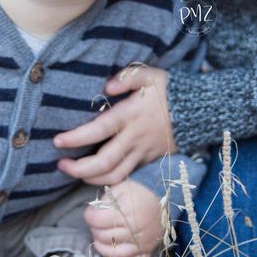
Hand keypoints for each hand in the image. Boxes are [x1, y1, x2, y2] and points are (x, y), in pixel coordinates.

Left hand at [54, 65, 175, 185]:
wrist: (199, 112)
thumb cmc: (169, 91)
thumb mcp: (150, 75)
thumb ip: (128, 77)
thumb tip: (107, 84)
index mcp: (131, 115)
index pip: (99, 130)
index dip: (77, 138)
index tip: (57, 141)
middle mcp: (135, 138)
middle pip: (105, 162)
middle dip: (79, 168)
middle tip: (60, 164)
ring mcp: (143, 153)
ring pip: (115, 176)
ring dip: (91, 179)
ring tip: (74, 172)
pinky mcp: (149, 161)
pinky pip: (127, 177)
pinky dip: (108, 180)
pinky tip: (95, 176)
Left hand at [85, 179, 162, 256]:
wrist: (163, 199)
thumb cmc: (138, 192)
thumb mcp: (120, 188)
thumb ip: (106, 199)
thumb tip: (94, 211)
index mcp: (127, 211)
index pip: (98, 220)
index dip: (89, 216)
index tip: (90, 213)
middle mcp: (135, 229)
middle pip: (104, 237)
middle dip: (94, 230)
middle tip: (96, 224)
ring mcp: (142, 243)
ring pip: (115, 253)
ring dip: (102, 247)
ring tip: (99, 238)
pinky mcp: (148, 251)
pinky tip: (114, 252)